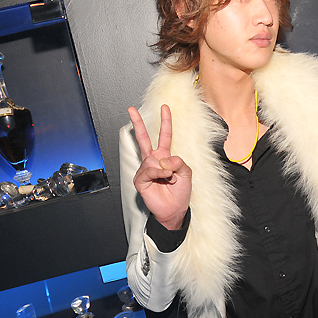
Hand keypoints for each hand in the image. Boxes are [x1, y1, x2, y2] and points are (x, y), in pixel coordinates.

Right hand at [129, 105, 191, 229]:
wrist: (174, 209)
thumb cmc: (180, 192)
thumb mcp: (186, 173)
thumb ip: (178, 162)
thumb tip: (163, 158)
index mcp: (164, 156)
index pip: (165, 136)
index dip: (165, 122)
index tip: (165, 108)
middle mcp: (153, 160)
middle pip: (143, 138)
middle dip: (138, 123)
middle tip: (131, 109)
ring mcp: (145, 169)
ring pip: (154, 160)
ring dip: (166, 169)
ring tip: (170, 178)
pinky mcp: (140, 179)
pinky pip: (150, 170)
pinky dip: (159, 173)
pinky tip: (164, 178)